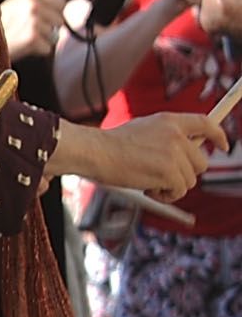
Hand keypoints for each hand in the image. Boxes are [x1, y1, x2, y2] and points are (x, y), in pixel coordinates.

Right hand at [0, 0, 67, 61]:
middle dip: (49, 28)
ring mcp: (33, 22)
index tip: (42, 18)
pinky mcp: (32, 38)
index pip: (60, 3)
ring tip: (25, 38)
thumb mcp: (15, 3)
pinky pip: (47, 48)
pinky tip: (24, 47)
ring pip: (54, 35)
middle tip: (30, 30)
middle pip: (59, 20)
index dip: (53, 12)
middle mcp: (32, 6)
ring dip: (42, 40)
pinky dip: (37, 51)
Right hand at [66, 113, 225, 199]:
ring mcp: (174, 154)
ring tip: (148, 182)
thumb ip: (167, 136)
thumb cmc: (109, 144)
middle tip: (164, 177)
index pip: (206, 123)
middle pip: (201, 162)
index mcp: (170, 121)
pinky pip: (179, 190)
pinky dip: (165, 195)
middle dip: (185, 173)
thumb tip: (185, 150)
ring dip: (172, 186)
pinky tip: (148, 189)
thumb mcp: (143, 129)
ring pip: (190, 180)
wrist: (94, 151)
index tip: (223, 145)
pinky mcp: (170, 172)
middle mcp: (177, 135)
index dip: (218, 135)